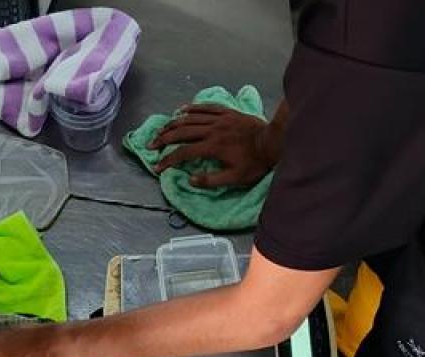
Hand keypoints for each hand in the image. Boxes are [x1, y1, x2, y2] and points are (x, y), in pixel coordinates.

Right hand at [148, 104, 277, 188]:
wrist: (273, 141)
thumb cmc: (255, 162)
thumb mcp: (235, 178)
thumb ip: (211, 180)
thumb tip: (190, 180)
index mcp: (212, 147)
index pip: (183, 152)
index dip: (168, 160)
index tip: (158, 167)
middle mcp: (212, 130)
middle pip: (181, 132)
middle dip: (163, 138)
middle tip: (151, 145)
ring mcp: (219, 119)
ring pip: (190, 118)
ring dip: (173, 123)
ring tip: (162, 129)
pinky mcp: (226, 112)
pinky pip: (205, 107)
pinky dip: (191, 108)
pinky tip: (182, 110)